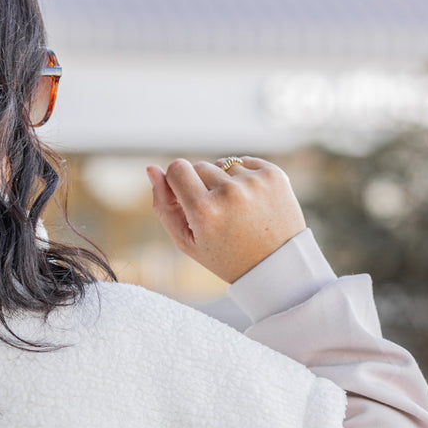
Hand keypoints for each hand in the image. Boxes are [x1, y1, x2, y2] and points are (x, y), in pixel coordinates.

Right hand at [145, 157, 306, 284]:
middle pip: (199, 166)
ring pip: (222, 164)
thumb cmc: (226, 257)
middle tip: (217, 215)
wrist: (277, 265)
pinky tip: (251, 203)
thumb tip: (151, 169)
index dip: (177, 182)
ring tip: (236, 211)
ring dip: (224, 181)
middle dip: (202, 185)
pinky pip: (245, 162)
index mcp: (204, 211)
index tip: (186, 199)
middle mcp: (229, 192)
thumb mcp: (187, 241)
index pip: (177, 168)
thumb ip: (164, 206)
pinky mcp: (273, 175)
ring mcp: (254, 182)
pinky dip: (244, 178)